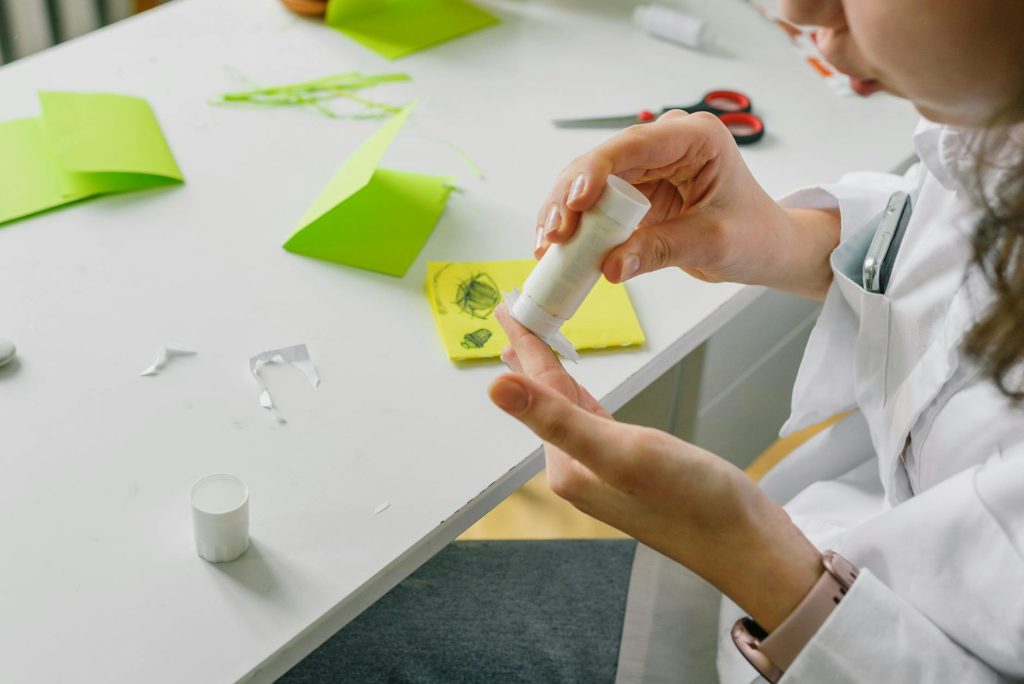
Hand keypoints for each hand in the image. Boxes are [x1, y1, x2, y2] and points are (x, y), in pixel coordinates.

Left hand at [490, 305, 821, 629]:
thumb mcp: (619, 451)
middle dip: (529, 356)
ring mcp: (605, 471)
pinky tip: (576, 391)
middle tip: (513, 313)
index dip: (523, 344)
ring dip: (551, 375)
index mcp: (568, 466)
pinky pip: (594, 420)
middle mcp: (579, 471)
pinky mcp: (633, 469)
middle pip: (547, 398)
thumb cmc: (692, 502)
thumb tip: (495, 388)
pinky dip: (581, 396)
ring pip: (569, 408)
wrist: (746, 543)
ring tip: (533, 346)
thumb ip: (557, 418)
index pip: (537, 391)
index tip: (505, 307)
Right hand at [535, 111, 838, 298]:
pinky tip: (557, 248)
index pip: (635, 144)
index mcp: (696, 138)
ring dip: (564, 214)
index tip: (574, 201)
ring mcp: (646, 166)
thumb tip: (610, 266)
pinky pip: (594, 205)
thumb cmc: (756, 235)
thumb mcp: (713, 243)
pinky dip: (576, 227)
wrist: (766, 247)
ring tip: (547, 247)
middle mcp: (665, 144)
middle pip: (601, 163)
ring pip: (588, 183)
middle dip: (570, 199)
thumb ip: (662, 250)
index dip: (597, 170)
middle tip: (552, 236)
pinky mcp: (633, 191)